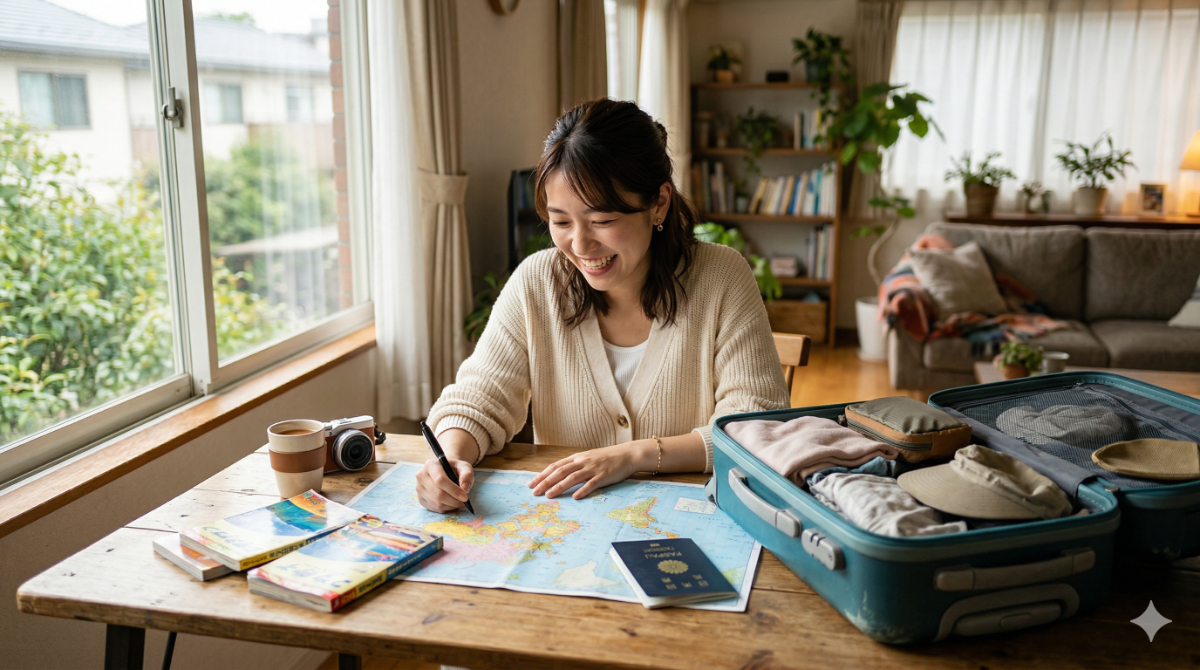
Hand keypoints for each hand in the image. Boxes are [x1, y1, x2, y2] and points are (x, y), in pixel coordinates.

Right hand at [415, 457, 474, 512]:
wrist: (446, 471)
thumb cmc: (455, 469)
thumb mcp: (464, 467)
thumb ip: (467, 475)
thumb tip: (465, 488)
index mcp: (431, 465)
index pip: (440, 480)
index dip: (453, 490)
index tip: (465, 497)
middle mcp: (421, 476)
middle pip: (438, 494)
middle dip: (454, 500)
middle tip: (464, 502)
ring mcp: (419, 488)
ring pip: (436, 503)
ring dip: (451, 506)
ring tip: (459, 502)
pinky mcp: (420, 499)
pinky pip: (434, 508)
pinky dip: (446, 508)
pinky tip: (452, 503)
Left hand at [528, 442, 651, 499]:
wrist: (627, 454)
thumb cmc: (606, 458)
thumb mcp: (588, 458)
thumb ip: (575, 466)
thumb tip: (559, 476)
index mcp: (577, 458)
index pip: (555, 466)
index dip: (542, 475)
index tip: (531, 484)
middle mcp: (582, 462)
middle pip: (560, 472)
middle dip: (546, 482)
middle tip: (535, 492)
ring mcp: (592, 468)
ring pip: (572, 478)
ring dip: (559, 487)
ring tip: (549, 495)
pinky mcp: (603, 476)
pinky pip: (591, 484)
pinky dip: (583, 490)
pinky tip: (575, 497)